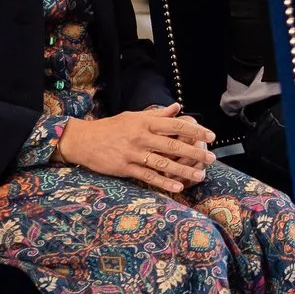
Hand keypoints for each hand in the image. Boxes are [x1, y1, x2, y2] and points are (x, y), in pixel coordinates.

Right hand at [54, 103, 212, 193]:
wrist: (82, 140)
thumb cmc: (111, 127)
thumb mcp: (134, 116)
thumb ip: (157, 114)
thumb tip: (178, 107)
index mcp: (145, 122)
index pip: (175, 126)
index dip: (195, 130)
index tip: (211, 136)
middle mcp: (141, 137)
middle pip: (173, 145)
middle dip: (194, 152)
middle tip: (212, 158)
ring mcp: (133, 154)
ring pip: (163, 163)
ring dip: (184, 170)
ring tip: (201, 175)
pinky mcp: (124, 168)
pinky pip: (147, 176)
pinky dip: (163, 182)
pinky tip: (178, 186)